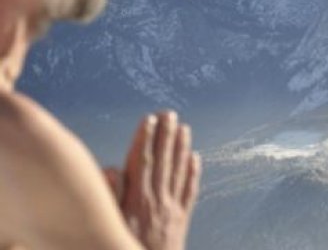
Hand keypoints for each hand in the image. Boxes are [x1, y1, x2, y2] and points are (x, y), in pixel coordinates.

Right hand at [119, 111, 200, 249]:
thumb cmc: (123, 247)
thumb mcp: (110, 224)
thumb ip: (110, 196)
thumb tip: (111, 168)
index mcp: (136, 199)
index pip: (141, 161)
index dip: (145, 138)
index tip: (149, 119)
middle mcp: (157, 199)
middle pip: (162, 161)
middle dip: (166, 135)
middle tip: (170, 113)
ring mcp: (172, 208)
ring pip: (178, 171)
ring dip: (181, 147)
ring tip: (184, 127)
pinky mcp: (182, 218)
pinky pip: (190, 191)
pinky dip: (193, 172)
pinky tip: (196, 157)